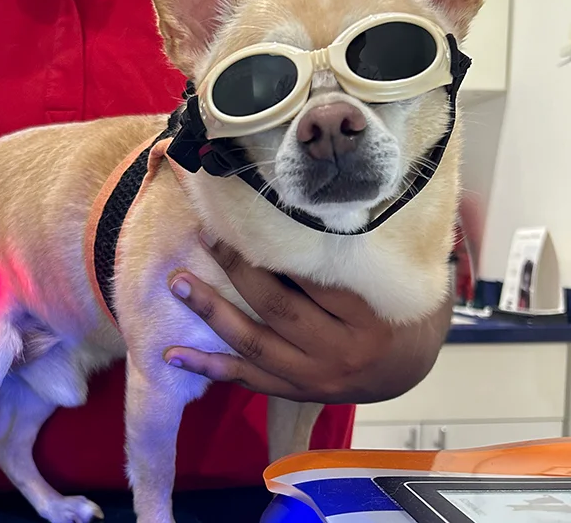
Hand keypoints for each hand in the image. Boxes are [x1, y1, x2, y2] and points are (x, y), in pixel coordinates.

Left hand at [163, 232, 452, 403]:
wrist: (412, 372)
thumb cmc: (406, 311)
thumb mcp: (405, 278)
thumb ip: (375, 247)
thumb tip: (339, 193)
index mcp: (372, 317)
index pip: (315, 277)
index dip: (278, 246)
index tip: (249, 215)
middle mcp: (342, 352)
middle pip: (279, 307)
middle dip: (237, 270)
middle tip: (208, 237)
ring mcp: (316, 378)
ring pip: (255, 344)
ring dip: (212, 313)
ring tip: (178, 283)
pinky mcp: (297, 392)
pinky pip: (248, 380)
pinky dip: (209, 368)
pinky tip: (173, 355)